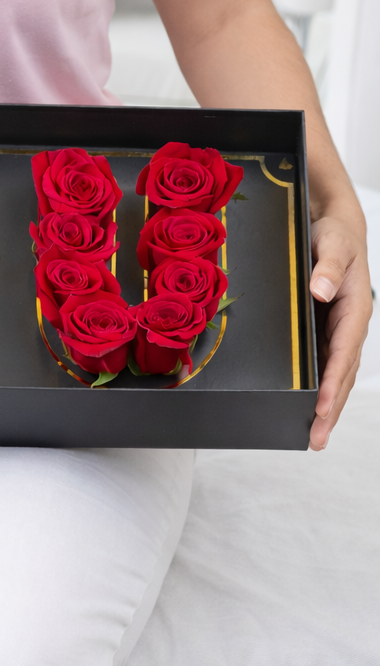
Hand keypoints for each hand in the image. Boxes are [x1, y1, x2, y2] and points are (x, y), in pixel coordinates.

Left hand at [308, 205, 371, 449]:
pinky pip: (328, 364)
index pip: (342, 354)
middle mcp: (350, 326)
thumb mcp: (331, 244)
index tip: (320, 407)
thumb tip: (322, 291)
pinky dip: (322, 387)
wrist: (337, 227)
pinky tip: (311, 407)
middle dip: (330, 408)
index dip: (331, 382)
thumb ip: (326, 267)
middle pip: (342, 374)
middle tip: (315, 439)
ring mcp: (341, 330)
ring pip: (337, 375)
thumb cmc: (335, 236)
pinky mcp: (329, 329)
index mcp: (355, 310)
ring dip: (328, 405)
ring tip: (314, 435)